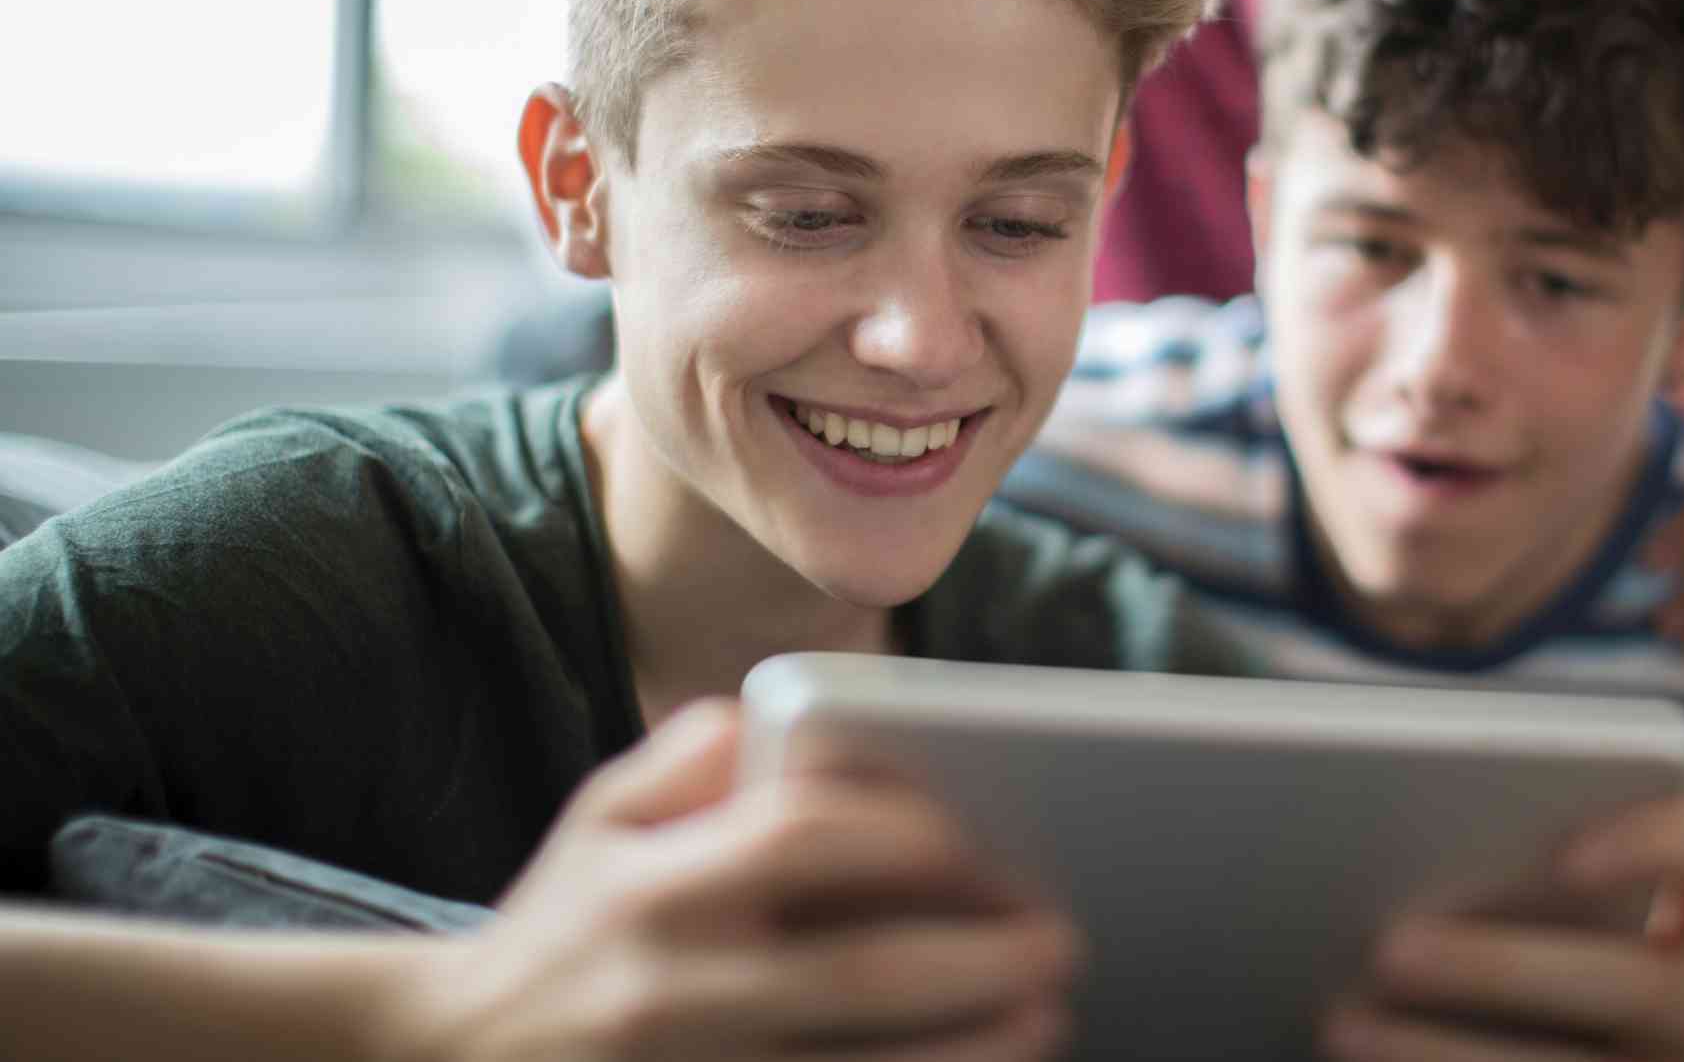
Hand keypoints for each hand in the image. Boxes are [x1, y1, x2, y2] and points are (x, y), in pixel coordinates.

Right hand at [391, 699, 1079, 1061]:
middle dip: (976, 961)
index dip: (912, 834)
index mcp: (653, 887)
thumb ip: (696, 749)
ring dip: (966, 1055)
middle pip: (855, 978)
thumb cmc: (561, 924)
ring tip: (1044, 1023)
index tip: (991, 840)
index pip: (804, 838)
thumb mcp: (599, 814)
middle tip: (1061, 942)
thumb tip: (797, 716)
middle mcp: (668, 989)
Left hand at [1320, 796, 1683, 1060]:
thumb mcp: (1541, 912)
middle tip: (1389, 944)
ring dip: (1442, 1051)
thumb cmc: (1527, 951)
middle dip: (1504, 964)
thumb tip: (1399, 832)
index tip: (1565, 856)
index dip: (1665, 846)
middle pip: (1634, 986)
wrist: (1566, 1049)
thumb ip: (1511, 870)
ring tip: (1341, 1023)